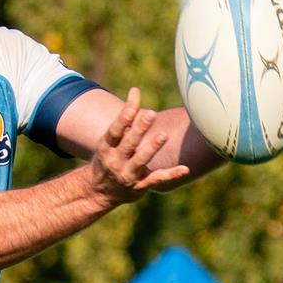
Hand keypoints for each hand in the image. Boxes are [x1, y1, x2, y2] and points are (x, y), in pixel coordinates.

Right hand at [88, 89, 188, 205]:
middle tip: (151, 113)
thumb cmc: (109, 156)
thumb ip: (125, 117)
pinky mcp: (139, 187)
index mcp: (106, 147)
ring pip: (141, 161)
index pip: (114, 131)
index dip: (123, 118)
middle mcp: (115, 161)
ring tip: (163, 135)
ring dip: (151, 148)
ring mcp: (127, 175)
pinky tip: (185, 169)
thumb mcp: (110, 139)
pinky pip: (156, 180)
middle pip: (128, 143)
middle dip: (139, 129)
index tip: (133, 106)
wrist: (97, 192)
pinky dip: (171, 175)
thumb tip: (136, 90)